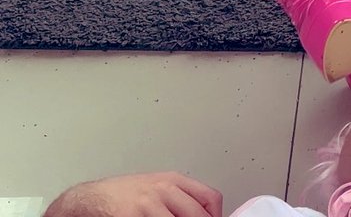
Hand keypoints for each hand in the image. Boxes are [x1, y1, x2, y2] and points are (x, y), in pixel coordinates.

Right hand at [45, 172, 221, 216]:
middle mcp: (163, 190)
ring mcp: (148, 206)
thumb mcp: (158, 188)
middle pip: (198, 216)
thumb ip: (180, 199)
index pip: (210, 199)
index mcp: (173, 180)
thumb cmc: (124, 195)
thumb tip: (205, 214)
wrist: (92, 199)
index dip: (216, 216)